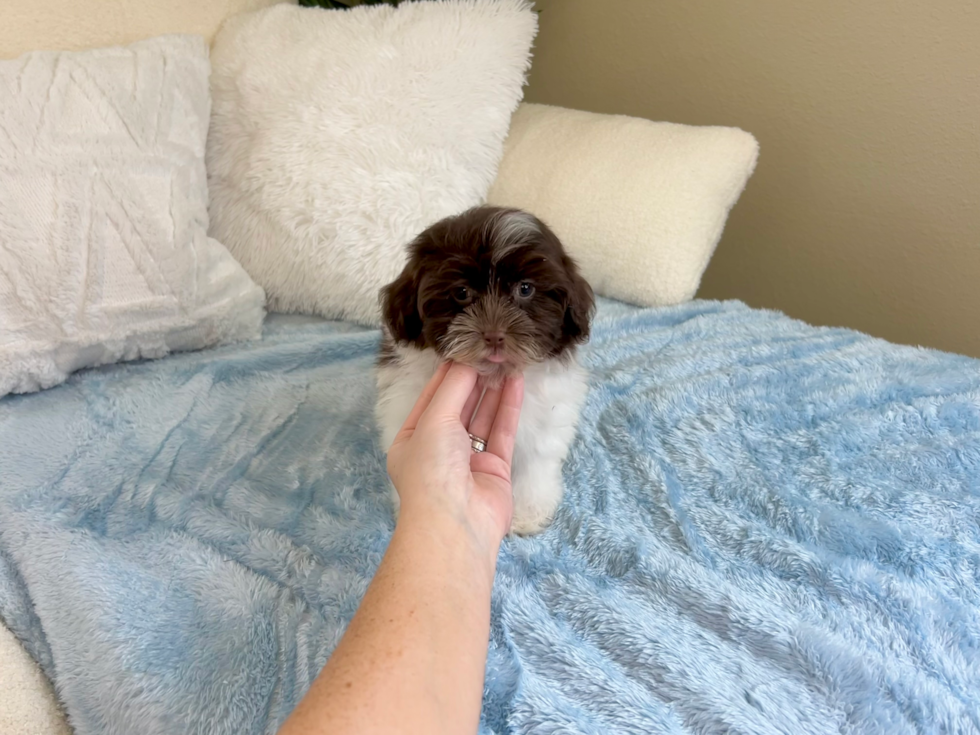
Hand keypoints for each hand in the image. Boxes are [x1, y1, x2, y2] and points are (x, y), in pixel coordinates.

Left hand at [386, 362, 523, 552]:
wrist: (455, 523)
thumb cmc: (432, 469)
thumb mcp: (434, 419)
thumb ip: (454, 388)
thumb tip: (468, 360)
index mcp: (412, 439)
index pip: (431, 398)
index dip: (448, 372)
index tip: (465, 347)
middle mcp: (439, 449)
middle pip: (458, 406)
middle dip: (473, 378)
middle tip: (490, 350)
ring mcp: (467, 460)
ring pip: (482, 417)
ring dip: (493, 389)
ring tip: (505, 360)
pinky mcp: (494, 469)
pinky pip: (501, 431)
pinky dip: (507, 407)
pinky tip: (514, 382)